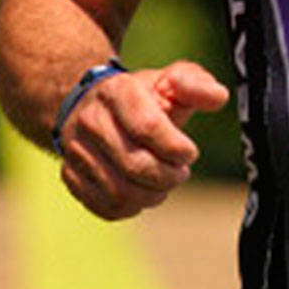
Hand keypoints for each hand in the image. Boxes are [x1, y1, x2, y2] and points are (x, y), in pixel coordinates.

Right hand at [57, 60, 229, 219]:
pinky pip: (105, 206)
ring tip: (164, 183)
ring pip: (120, 192)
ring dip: (152, 195)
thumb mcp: (171, 81)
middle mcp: (90, 120)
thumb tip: (217, 97)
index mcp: (116, 92)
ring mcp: (76, 150)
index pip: (148, 127)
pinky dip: (132, 207)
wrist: (94, 106)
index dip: (176, 148)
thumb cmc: (143, 97)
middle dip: (168, 176)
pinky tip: (143, 192)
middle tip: (180, 172)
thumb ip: (197, 85)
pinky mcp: (71, 176)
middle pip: (135, 164)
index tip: (189, 153)